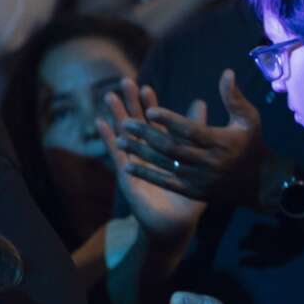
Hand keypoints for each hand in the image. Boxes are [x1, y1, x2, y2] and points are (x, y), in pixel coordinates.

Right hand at [98, 78, 205, 245]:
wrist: (178, 222)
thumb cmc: (190, 196)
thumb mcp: (201, 163)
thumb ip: (201, 134)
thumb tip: (203, 107)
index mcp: (166, 150)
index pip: (157, 121)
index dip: (151, 103)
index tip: (147, 86)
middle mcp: (148, 153)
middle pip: (138, 122)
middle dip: (131, 102)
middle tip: (125, 81)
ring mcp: (135, 162)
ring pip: (125, 133)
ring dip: (116, 114)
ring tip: (109, 95)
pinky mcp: (127, 174)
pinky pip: (117, 153)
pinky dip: (108, 138)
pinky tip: (100, 123)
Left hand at [114, 70, 266, 206]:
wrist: (259, 183)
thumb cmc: (251, 144)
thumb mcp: (248, 120)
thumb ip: (234, 98)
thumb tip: (227, 72)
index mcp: (221, 142)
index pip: (191, 130)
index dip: (170, 120)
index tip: (149, 110)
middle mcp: (209, 162)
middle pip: (172, 147)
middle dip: (146, 134)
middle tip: (124, 122)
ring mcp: (199, 178)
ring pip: (165, 164)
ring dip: (140, 152)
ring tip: (119, 141)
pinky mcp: (192, 191)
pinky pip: (165, 182)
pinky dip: (147, 174)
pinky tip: (127, 166)